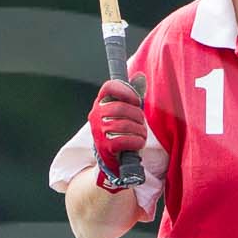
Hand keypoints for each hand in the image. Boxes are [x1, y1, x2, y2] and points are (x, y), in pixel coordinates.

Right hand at [88, 76, 146, 190]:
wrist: (112, 161)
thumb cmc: (120, 133)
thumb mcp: (125, 113)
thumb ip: (131, 96)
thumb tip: (140, 76)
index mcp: (100, 104)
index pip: (109, 87)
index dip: (125, 90)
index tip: (136, 100)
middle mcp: (96, 115)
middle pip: (121, 107)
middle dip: (138, 116)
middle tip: (142, 123)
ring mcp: (98, 131)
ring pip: (125, 125)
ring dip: (140, 131)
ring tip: (142, 135)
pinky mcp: (104, 147)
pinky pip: (124, 140)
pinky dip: (136, 142)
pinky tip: (138, 143)